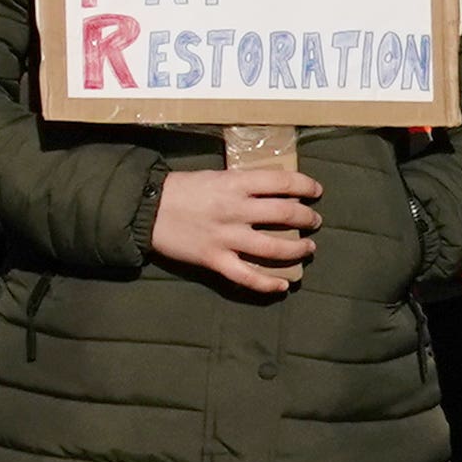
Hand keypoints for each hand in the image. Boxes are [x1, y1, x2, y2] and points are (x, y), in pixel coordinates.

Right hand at [150, 162, 322, 297]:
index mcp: (234, 184)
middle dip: (307, 218)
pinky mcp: (214, 259)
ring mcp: (225, 237)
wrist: (145, 209)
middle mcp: (235, 210)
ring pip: (274, 247)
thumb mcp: (214, 176)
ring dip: (298, 249)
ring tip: (308, 248)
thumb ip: (241, 184)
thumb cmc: (180, 189)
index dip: (305, 185)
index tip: (316, 191)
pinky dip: (267, 283)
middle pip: (285, 214)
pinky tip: (283, 284)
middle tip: (313, 221)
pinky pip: (246, 276)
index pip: (282, 181)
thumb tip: (272, 191)